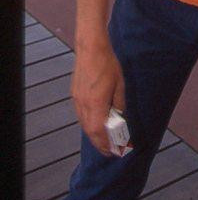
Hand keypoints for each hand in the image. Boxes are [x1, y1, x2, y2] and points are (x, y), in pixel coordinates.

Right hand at [71, 38, 125, 155]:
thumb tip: (120, 118)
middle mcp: (84, 105)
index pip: (99, 132)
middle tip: (111, 150)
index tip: (116, 150)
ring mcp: (77, 100)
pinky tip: (96, 123)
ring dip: (94, 135)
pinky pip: (82, 115)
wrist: (91, 48)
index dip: (106, 144)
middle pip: (90, 131)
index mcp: (96, 104)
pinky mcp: (75, 95)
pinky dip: (89, 124)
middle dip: (100, 143)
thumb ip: (119, 104)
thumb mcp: (119, 85)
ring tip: (105, 140)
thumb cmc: (108, 65)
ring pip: (84, 124)